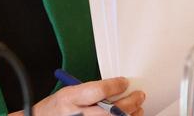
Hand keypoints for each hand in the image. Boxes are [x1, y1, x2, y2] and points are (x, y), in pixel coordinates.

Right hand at [9, 77, 144, 115]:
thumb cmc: (54, 110)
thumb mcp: (67, 94)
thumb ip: (87, 92)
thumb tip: (112, 89)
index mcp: (70, 98)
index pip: (97, 91)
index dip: (115, 85)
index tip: (124, 81)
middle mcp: (78, 114)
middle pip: (111, 111)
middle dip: (129, 102)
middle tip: (139, 95)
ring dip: (131, 115)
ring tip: (138, 108)